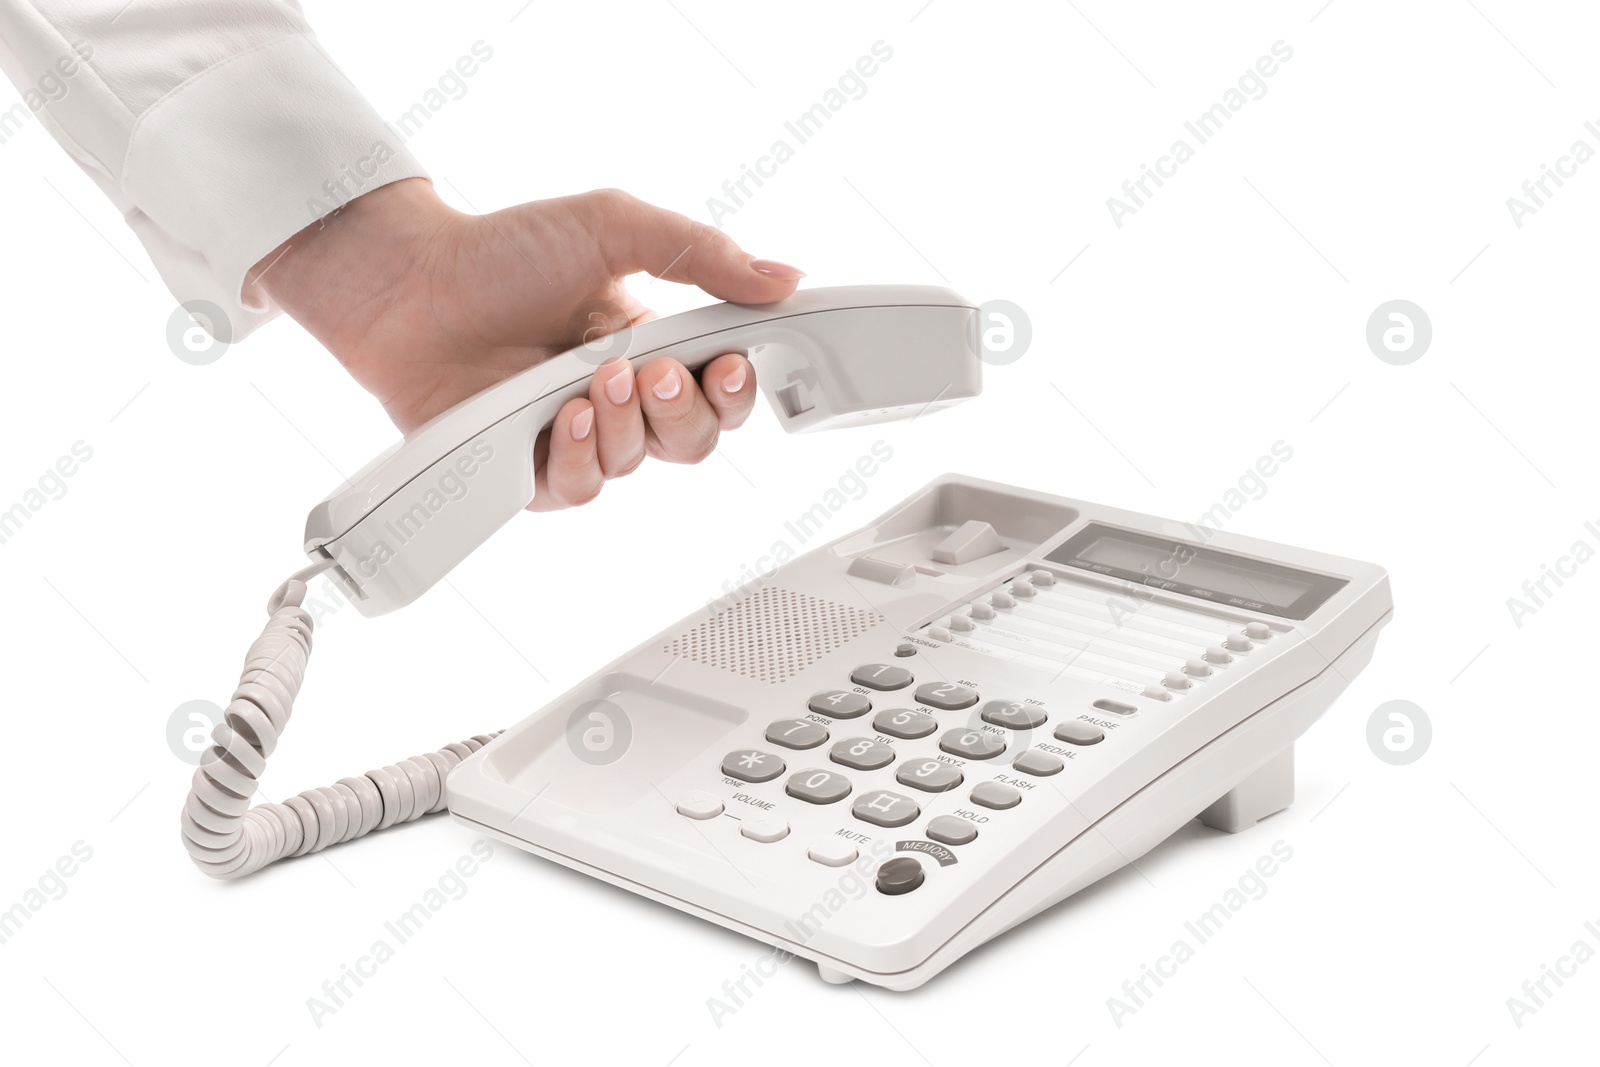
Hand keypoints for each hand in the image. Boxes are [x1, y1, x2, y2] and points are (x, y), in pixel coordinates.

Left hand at [249, 179, 803, 509]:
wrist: (409, 284)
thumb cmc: (501, 252)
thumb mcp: (614, 227)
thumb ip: (702, 252)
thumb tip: (783, 276)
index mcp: (653, 344)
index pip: (722, 390)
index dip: (735, 388)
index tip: (728, 364)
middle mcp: (622, 398)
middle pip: (694, 441)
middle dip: (685, 410)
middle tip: (657, 370)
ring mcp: (577, 437)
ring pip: (639, 466)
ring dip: (627, 425)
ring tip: (596, 380)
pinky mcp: (531, 470)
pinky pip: (580, 490)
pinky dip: (582, 458)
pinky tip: (566, 418)